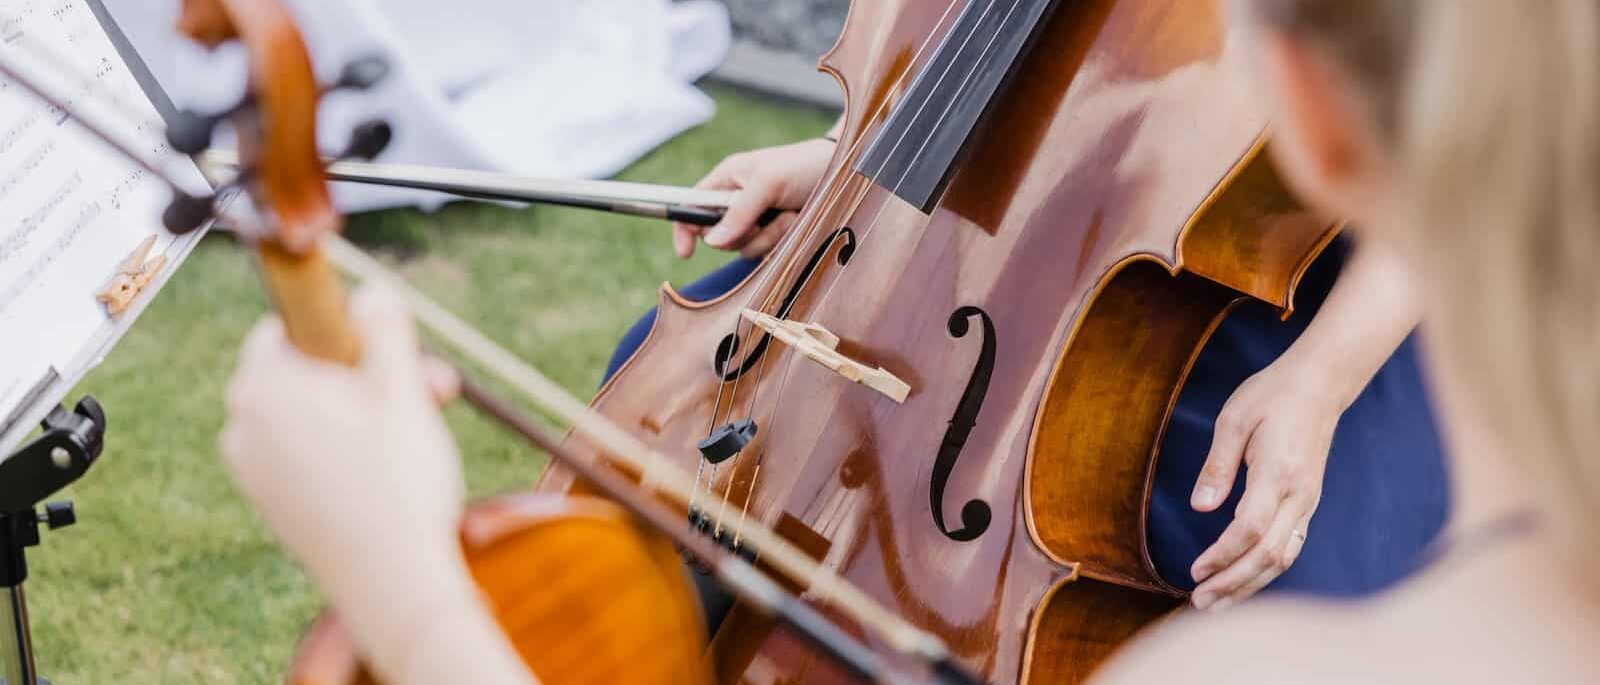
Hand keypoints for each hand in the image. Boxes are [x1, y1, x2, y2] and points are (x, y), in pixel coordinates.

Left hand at [222, 284, 465, 593]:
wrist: (391, 582)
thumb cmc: (397, 482)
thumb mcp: (402, 389)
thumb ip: (385, 328)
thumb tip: (372, 290)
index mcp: (264, 386)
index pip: (286, 326)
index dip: (345, 328)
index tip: (393, 350)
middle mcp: (243, 424)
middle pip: (303, 371)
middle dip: (368, 372)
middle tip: (434, 388)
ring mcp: (253, 469)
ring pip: (308, 413)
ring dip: (363, 410)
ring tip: (421, 429)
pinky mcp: (272, 503)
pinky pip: (304, 453)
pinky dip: (344, 448)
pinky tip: (390, 468)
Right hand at [673, 137, 835, 258]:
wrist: (846, 174)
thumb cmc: (804, 166)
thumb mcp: (768, 183)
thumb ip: (738, 212)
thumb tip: (711, 242)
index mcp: (728, 180)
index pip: (692, 206)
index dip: (685, 229)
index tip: (686, 252)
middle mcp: (739, 202)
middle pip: (720, 237)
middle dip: (743, 233)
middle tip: (764, 217)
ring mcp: (759, 220)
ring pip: (746, 249)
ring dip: (769, 236)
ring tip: (789, 214)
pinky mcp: (777, 235)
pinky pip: (768, 254)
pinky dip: (783, 243)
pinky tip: (797, 224)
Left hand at [1187, 358, 1345, 610]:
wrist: (1320, 384)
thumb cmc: (1272, 396)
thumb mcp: (1233, 419)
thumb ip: (1217, 465)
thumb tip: (1200, 506)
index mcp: (1277, 473)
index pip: (1249, 529)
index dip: (1222, 555)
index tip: (1195, 571)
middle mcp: (1298, 495)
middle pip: (1268, 554)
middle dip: (1233, 583)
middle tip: (1199, 603)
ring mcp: (1307, 502)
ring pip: (1282, 557)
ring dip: (1249, 585)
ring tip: (1216, 603)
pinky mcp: (1307, 503)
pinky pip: (1290, 546)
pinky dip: (1265, 570)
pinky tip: (1243, 582)